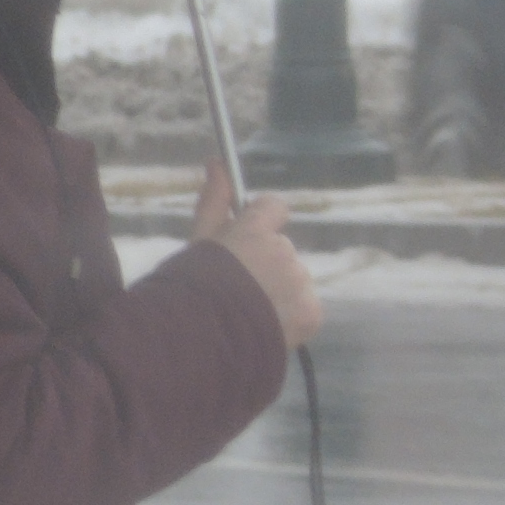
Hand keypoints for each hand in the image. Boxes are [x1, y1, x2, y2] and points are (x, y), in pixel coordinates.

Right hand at [193, 164, 321, 349]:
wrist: (201, 344)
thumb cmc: (193, 288)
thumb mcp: (200, 241)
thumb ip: (214, 201)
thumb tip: (216, 160)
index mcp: (255, 231)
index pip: (274, 207)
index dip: (260, 222)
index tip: (246, 241)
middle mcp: (283, 253)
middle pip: (281, 249)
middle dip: (264, 263)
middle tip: (237, 288)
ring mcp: (299, 284)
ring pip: (294, 277)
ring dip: (278, 290)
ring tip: (247, 312)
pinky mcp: (311, 313)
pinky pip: (304, 306)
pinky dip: (290, 315)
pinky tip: (265, 325)